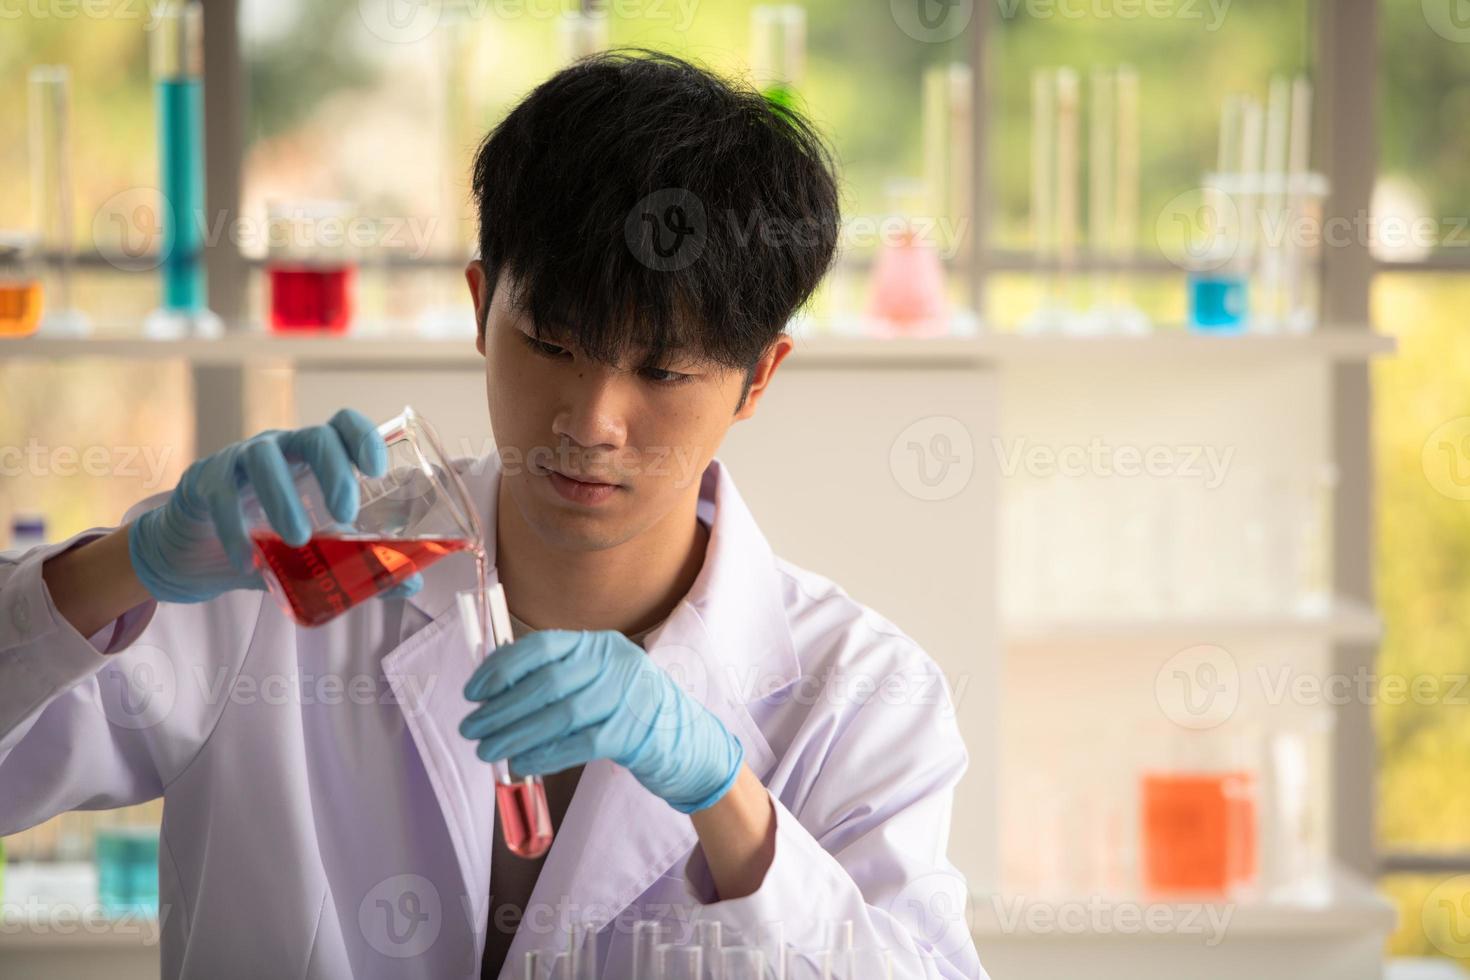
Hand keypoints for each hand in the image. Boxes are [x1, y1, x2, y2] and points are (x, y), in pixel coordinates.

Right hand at [127, 408, 423, 603]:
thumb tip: (410, 585)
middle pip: (313, 435)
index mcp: (315, 459)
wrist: (197, 553)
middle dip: (334, 470)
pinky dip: (234, 528)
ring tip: (297, 539)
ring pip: (263, 457)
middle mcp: (282, 448)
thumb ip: (358, 565)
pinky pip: (220, 493)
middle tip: (345, 514)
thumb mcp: (315, 554)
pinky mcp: (205, 480)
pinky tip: (246, 561)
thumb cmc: (268, 540)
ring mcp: (241, 459)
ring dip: (283, 497)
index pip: (342, 425)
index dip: (363, 436)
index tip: (378, 469)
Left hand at [459, 629, 744, 813]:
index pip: (542, 646)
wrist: (685, 739)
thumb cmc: (626, 710)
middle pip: (547, 683)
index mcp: (599, 645)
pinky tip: (522, 763)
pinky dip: (545, 754)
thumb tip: (492, 694)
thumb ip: (555, 681)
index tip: (473, 691)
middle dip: (501, 708)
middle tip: (472, 728)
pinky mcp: (633, 733)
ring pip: (560, 715)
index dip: (501, 668)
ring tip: (487, 750)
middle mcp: (615, 663)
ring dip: (515, 735)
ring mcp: (627, 697)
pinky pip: (579, 744)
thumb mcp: (596, 681)